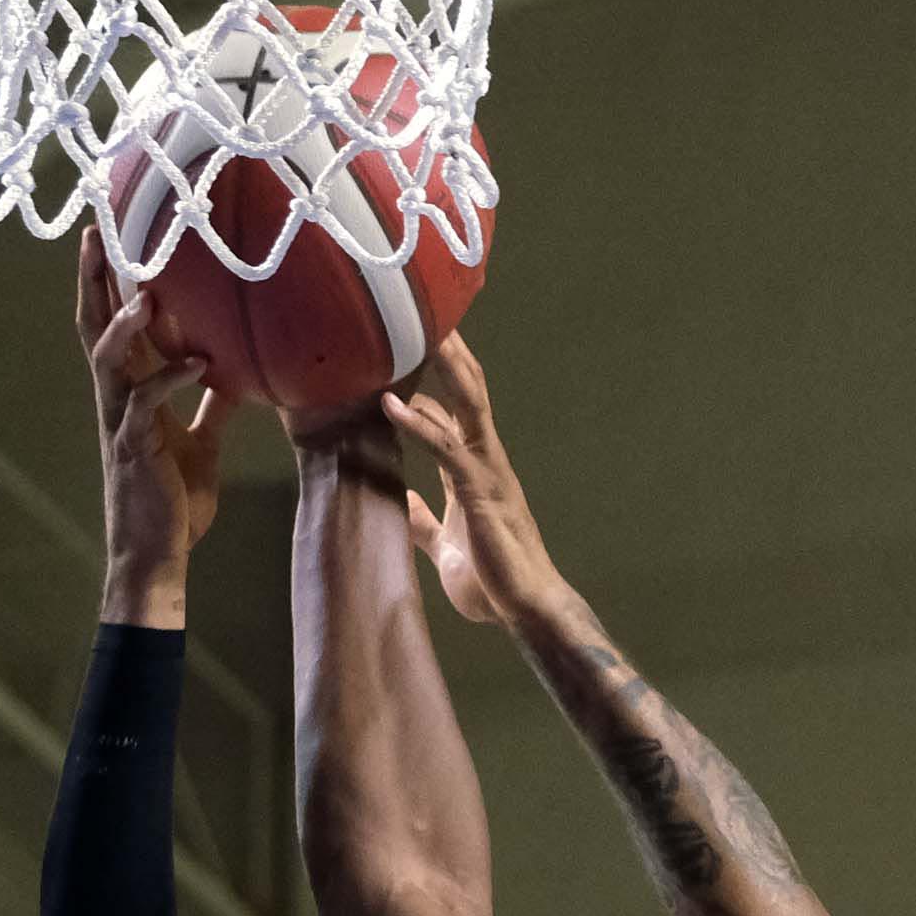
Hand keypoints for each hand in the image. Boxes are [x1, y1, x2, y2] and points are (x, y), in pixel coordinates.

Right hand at [78, 225, 221, 625]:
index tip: (112, 236)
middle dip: (94, 279)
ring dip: (125, 322)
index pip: (113, 325)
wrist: (159, 552)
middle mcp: (117, 397)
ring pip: (108, 357)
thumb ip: (211, 407)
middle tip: (98, 231)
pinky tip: (198, 362)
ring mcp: (120, 420)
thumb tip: (233, 375)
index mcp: (131, 392)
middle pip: (94, 325)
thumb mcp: (201, 444)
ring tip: (145, 292)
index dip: (109, 282)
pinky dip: (170, 377)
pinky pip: (146, 402)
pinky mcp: (133, 446)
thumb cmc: (174, 502)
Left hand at [381, 336, 566, 628]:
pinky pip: (447, 448)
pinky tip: (388, 404)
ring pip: (466, 401)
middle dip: (445, 347)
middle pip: (467, 387)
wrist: (526, 611)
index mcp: (476, 468)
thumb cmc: (494, 583)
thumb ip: (425, 520)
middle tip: (420, 304)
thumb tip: (402, 504)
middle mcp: (486, 459)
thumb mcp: (445, 546)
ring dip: (439, 364)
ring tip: (409, 329)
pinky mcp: (481, 492)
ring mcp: (488, 471)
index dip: (429, 375)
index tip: (402, 341)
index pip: (452, 407)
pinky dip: (418, 423)